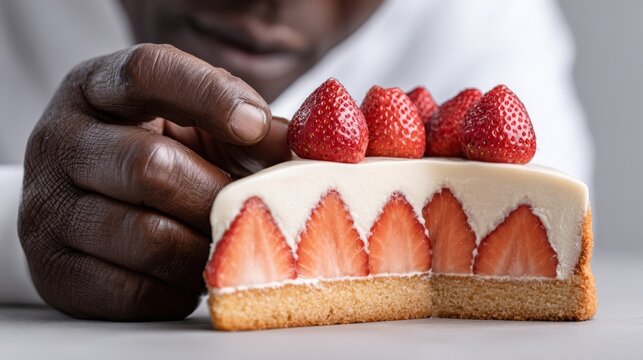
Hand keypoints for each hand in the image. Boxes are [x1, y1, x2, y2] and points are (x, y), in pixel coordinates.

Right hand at [18, 44, 290, 320]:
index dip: (207, 95)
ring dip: (202, 248)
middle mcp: (62, 141)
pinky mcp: (55, 270)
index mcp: (98, 89)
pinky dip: (177, 289)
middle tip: (246, 208)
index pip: (147, 72)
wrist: (95, 203)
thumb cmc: (162, 154)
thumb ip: (256, 133)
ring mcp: (49, 208)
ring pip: (146, 237)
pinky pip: (133, 290)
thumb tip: (322, 152)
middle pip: (149, 166)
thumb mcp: (201, 128)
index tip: (255, 124)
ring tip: (220, 240)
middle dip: (215, 195)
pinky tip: (186, 272)